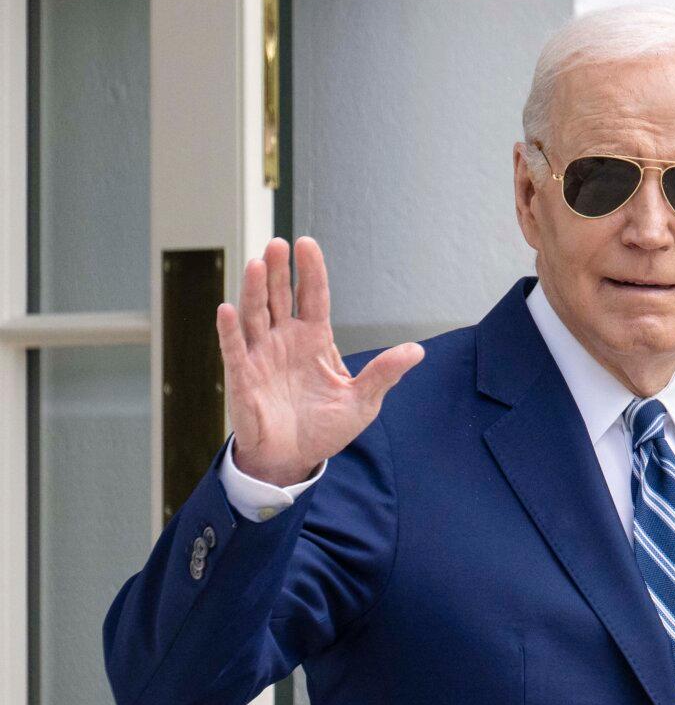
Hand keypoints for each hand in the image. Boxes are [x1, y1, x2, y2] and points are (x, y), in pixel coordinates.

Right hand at [215, 236, 423, 485]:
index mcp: (314, 339)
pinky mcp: (242, 377)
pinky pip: (234, 350)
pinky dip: (229, 331)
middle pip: (280, 297)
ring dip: (253, 290)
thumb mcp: (362, 400)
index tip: (306, 244)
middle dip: (278, 271)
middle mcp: (285, 340)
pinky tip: (227, 309)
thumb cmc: (325, 427)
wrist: (293, 460)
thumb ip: (385, 372)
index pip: (312, 296)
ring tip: (256, 263)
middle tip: (278, 244)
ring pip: (255, 315)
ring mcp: (261, 356)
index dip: (310, 271)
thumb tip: (417, 351)